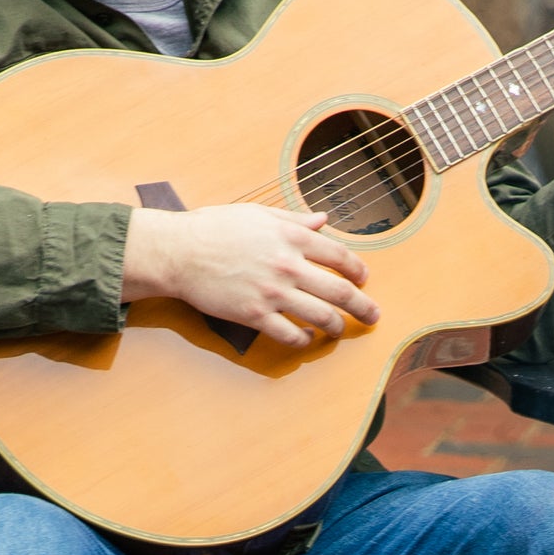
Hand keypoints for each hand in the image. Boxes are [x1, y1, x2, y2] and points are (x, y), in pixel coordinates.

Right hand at [123, 203, 377, 350]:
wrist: (179, 252)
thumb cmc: (215, 228)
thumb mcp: (258, 214)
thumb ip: (294, 219)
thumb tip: (323, 220)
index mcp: (291, 237)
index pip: (339, 256)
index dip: (358, 271)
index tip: (364, 280)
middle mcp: (287, 265)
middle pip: (340, 291)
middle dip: (363, 306)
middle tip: (373, 316)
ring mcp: (272, 292)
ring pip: (321, 317)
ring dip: (337, 327)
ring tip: (341, 330)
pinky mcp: (254, 315)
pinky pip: (289, 335)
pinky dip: (303, 340)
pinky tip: (306, 339)